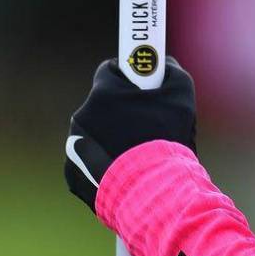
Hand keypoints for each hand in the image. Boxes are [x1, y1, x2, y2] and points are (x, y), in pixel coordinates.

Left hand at [64, 55, 197, 213]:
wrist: (154, 192)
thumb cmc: (168, 138)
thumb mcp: (182, 93)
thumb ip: (171, 70)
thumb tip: (165, 64)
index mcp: (103, 93)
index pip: (111, 69)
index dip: (130, 75)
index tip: (142, 83)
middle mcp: (82, 116)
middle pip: (103, 102)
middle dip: (122, 108)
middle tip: (146, 120)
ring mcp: (73, 148)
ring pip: (96, 132)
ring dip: (113, 134)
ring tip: (139, 150)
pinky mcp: (72, 175)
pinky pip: (89, 159)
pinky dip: (105, 161)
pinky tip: (126, 168)